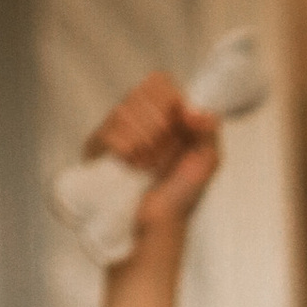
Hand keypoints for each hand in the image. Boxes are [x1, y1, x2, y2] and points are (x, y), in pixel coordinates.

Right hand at [85, 75, 222, 237]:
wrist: (158, 225)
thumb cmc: (182, 195)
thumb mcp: (207, 161)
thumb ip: (209, 130)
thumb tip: (192, 108)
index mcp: (164, 115)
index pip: (159, 81)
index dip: (169, 100)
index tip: (180, 125)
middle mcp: (138, 117)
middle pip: (140, 93)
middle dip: (158, 126)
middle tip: (165, 153)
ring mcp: (116, 130)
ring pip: (123, 110)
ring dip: (144, 141)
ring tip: (150, 164)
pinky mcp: (97, 148)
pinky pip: (107, 132)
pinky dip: (126, 149)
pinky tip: (133, 165)